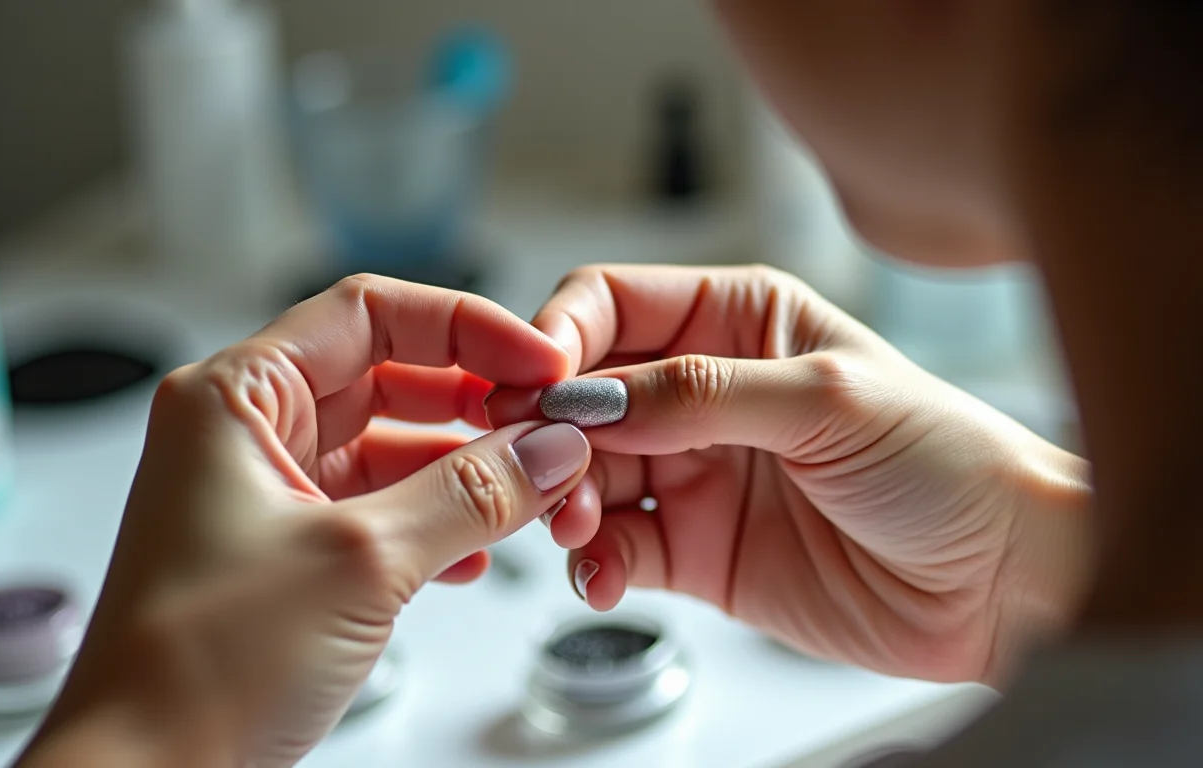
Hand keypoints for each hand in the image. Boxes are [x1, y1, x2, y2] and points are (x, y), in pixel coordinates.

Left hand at [20, 276, 590, 767]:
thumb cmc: (198, 668)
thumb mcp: (361, 561)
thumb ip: (470, 492)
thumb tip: (550, 445)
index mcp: (237, 399)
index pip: (369, 314)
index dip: (465, 326)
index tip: (537, 360)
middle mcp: (247, 433)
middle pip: (385, 375)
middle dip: (473, 400)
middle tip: (545, 424)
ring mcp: (266, 492)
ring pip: (388, 446)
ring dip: (463, 468)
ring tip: (529, 491)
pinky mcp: (287, 549)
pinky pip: (379, 507)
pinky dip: (435, 521)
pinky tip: (479, 553)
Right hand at [487, 265, 1090, 683]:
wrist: (999, 582)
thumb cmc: (948, 462)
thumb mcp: (829, 400)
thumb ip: (700, 393)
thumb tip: (591, 397)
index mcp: (739, 322)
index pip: (613, 304)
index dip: (560, 336)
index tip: (534, 382)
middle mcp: (705, 391)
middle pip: (585, 393)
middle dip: (552, 428)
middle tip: (541, 464)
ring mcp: (697, 471)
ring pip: (586, 472)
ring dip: (564, 497)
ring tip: (577, 524)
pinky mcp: (696, 549)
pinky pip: (615, 548)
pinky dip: (593, 562)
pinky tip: (601, 573)